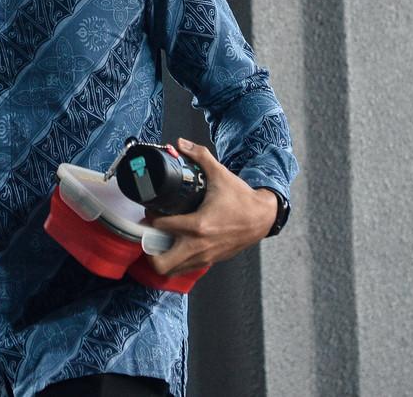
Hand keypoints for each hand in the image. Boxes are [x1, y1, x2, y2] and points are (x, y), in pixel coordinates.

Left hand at [146, 138, 278, 275]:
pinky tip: (177, 245)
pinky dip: (177, 260)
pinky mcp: (211, 261)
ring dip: (162, 256)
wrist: (263, 218)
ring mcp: (205, 257)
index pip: (161, 227)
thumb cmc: (241, 199)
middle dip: (149, 250)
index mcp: (198, 225)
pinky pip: (186, 268)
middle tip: (149, 234)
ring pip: (173, 270)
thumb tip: (181, 143)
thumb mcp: (220, 174)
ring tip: (160, 240)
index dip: (150, 217)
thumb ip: (199, 156)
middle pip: (161, 263)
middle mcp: (199, 246)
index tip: (151, 210)